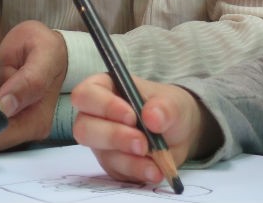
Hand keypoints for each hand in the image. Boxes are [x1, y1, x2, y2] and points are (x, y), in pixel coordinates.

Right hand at [70, 74, 218, 185]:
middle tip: (142, 142)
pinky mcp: (112, 164)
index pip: (86, 95)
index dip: (104, 106)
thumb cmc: (166, 108)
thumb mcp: (173, 102)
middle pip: (84, 128)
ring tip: (155, 158)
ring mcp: (102, 143)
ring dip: (129, 158)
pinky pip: (117, 171)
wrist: (178, 133)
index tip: (131, 116)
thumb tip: (151, 117)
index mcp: (104, 89)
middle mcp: (96, 117)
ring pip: (101, 153)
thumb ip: (165, 107)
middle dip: (114, 136)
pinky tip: (155, 169)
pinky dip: (138, 171)